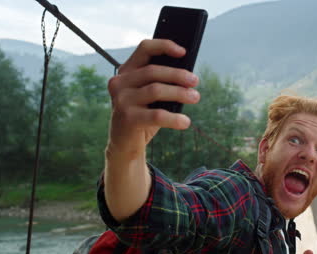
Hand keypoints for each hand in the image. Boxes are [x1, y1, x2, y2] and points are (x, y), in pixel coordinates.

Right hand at [106, 39, 199, 159]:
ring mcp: (121, 100)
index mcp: (126, 72)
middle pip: (153, 71)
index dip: (164, 46)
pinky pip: (156, 115)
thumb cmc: (143, 116)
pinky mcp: (127, 118)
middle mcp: (120, 83)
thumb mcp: (150, 97)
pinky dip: (174, 118)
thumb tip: (189, 77)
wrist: (126, 145)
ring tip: (195, 97)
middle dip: (178, 75)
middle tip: (195, 81)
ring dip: (179, 93)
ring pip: (156, 90)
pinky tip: (186, 122)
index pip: (144, 49)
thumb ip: (161, 83)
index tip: (184, 52)